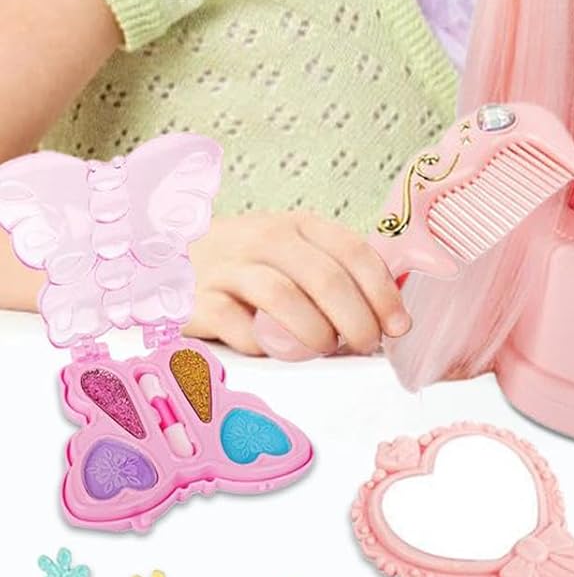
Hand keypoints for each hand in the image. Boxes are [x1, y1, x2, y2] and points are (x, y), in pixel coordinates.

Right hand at [183, 211, 409, 357]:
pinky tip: (276, 351)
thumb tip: (389, 316)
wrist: (172, 258)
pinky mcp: (200, 300)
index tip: (398, 325)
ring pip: (284, 298)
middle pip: (325, 277)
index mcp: (301, 225)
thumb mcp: (295, 253)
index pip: (354, 252)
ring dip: (315, 332)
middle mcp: (266, 238)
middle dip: (356, 319)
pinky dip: (265, 345)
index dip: (382, 292)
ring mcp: (230, 267)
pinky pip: (239, 327)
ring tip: (325, 349)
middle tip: (366, 345)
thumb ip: (336, 273)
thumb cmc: (251, 264)